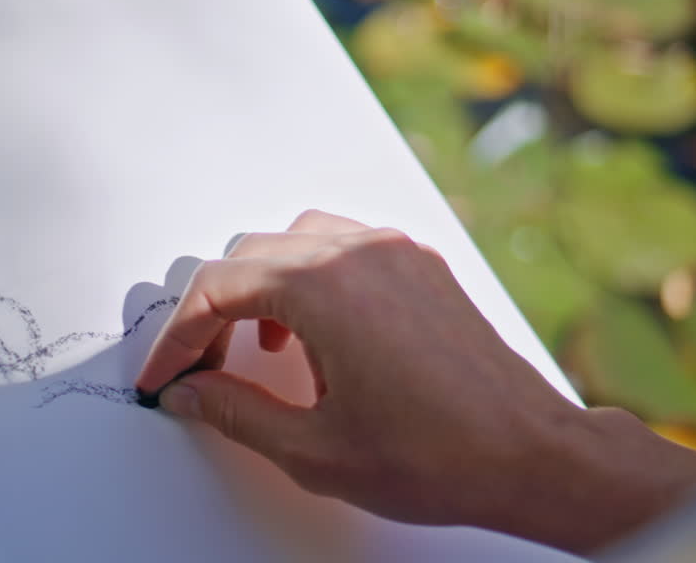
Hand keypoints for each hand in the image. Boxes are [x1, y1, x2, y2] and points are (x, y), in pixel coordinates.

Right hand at [137, 210, 695, 552]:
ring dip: (261, 285)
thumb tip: (190, 392)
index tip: (164, 374)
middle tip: (201, 367)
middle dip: (213, 311)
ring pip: (296, 240)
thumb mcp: (315, 450)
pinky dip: (310, 277)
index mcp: (325, 290)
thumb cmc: (438, 455)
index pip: (218, 289)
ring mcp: (396, 253)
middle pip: (251, 255)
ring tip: (258, 348)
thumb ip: (236, 413)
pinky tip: (316, 332)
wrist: (531, 454)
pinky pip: (344, 246)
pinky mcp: (422, 266)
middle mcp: (359, 254)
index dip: (177, 336)